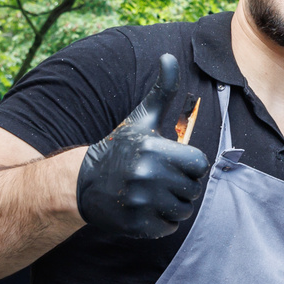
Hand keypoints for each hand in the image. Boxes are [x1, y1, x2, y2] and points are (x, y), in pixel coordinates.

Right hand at [76, 54, 210, 237]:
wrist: (83, 182)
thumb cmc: (120, 147)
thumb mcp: (141, 119)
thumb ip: (162, 90)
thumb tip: (168, 56)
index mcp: (153, 149)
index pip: (199, 164)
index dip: (189, 164)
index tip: (172, 162)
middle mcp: (147, 175)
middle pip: (193, 189)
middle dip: (182, 185)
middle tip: (161, 179)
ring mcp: (140, 202)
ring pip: (183, 210)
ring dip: (174, 205)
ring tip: (154, 193)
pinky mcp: (135, 224)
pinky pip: (169, 228)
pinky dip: (162, 222)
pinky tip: (145, 208)